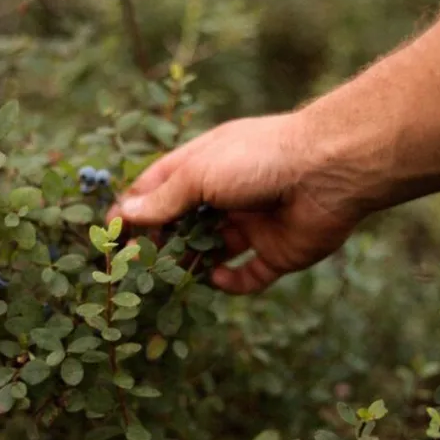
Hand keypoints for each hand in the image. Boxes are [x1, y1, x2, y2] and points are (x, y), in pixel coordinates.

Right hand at [107, 111, 366, 293]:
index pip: (159, 188)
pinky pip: (248, 275)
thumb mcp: (200, 173)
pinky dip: (230, 281)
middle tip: (135, 264)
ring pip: (213, 250)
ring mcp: (253, 224)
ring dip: (191, 263)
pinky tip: (215, 277)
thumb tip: (124, 214)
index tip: (111, 232)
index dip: (134, 209)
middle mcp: (228, 194)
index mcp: (206, 165)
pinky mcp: (278, 251)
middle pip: (183, 223)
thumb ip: (163, 199)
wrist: (328, 171)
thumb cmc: (258, 158)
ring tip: (170, 277)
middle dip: (160, 242)